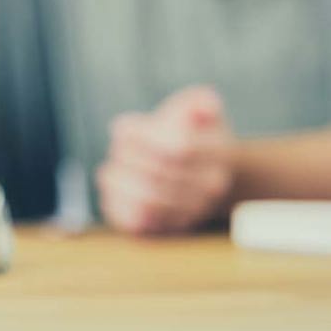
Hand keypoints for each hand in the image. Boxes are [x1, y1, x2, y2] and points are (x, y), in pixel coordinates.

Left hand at [96, 85, 235, 235]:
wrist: (203, 175)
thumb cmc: (194, 134)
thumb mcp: (201, 110)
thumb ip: (201, 102)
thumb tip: (206, 104)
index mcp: (218, 152)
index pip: (178, 148)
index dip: (141, 137)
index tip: (120, 128)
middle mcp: (210, 186)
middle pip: (158, 174)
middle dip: (127, 157)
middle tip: (115, 148)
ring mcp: (191, 211)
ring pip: (147, 203)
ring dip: (120, 181)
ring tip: (111, 169)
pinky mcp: (167, 228)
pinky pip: (138, 224)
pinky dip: (119, 205)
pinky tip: (115, 190)